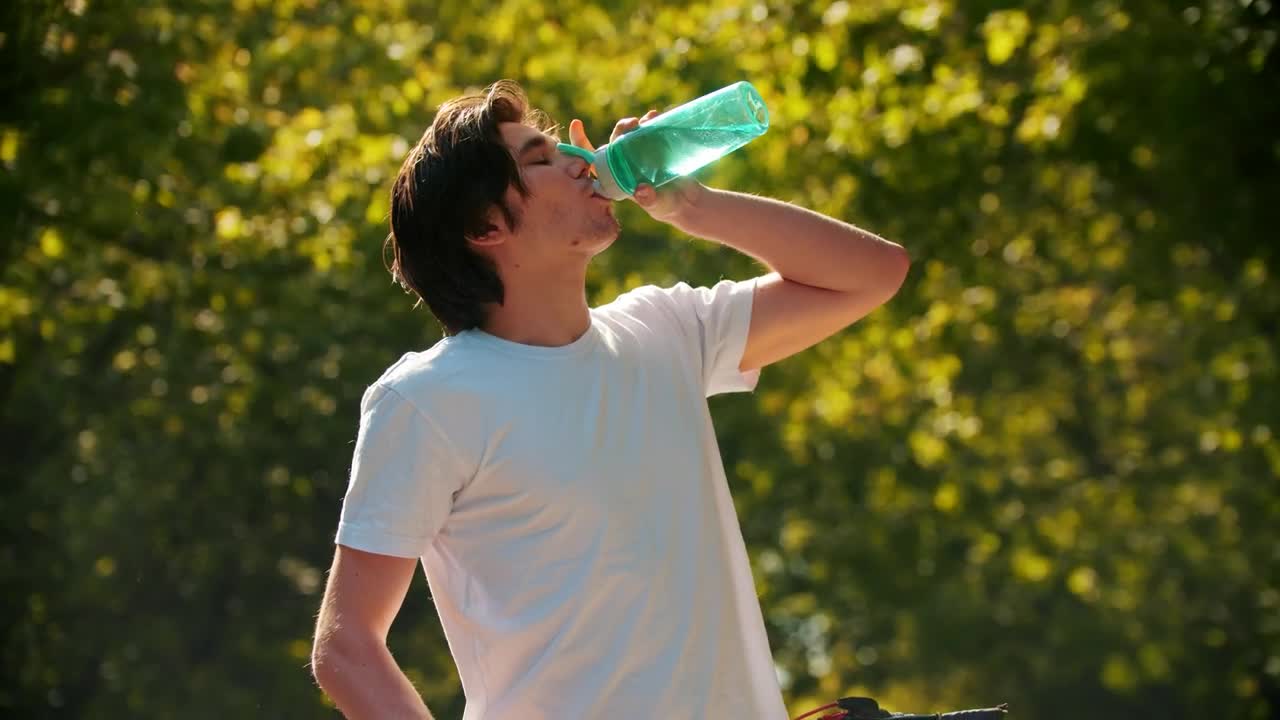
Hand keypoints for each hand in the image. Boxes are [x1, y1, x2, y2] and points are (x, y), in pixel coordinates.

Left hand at [569, 110, 707, 226]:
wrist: (687, 199)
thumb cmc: (667, 206)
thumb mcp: (658, 205)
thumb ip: (650, 200)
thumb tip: (642, 190)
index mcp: (615, 179)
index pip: (592, 162)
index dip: (580, 144)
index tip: (577, 124)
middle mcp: (623, 165)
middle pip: (612, 144)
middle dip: (619, 130)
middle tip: (632, 123)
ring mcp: (637, 155)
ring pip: (628, 135)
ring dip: (632, 125)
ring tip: (646, 119)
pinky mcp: (652, 148)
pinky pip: (646, 132)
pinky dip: (649, 122)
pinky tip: (655, 115)